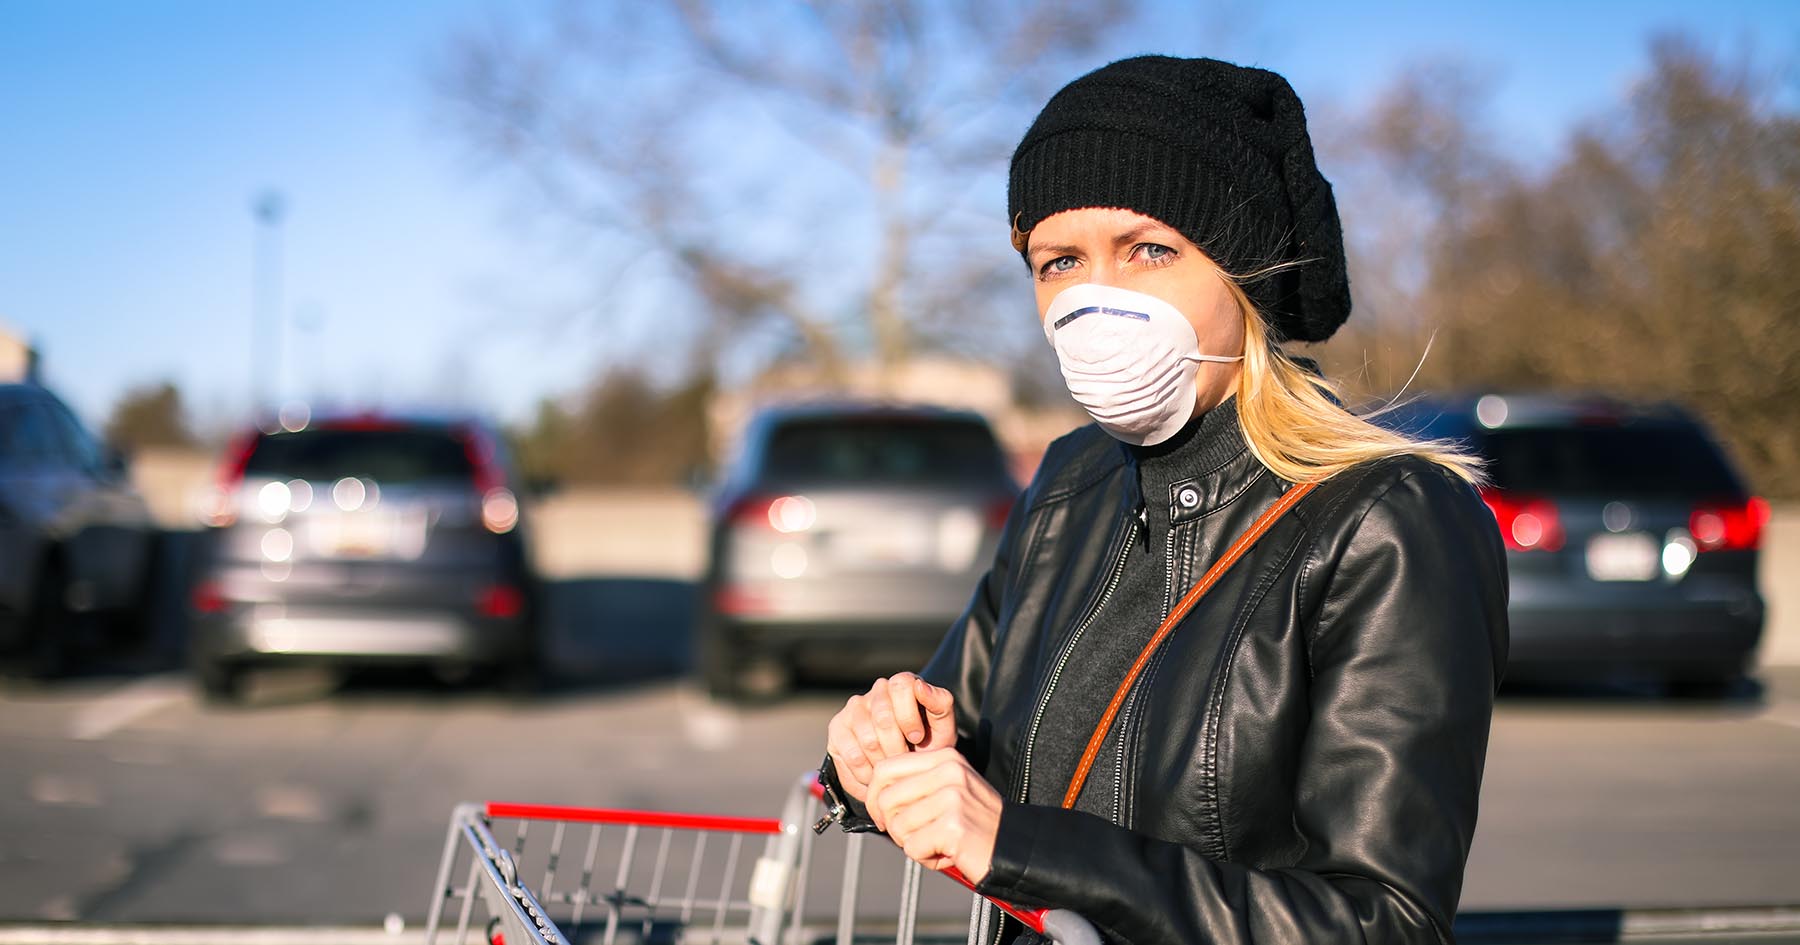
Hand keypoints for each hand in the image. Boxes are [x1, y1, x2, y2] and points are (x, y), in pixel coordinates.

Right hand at [826, 673, 955, 801]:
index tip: (918, 738)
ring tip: (892, 768)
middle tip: (904, 759)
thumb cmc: (929, 742)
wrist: (908, 764)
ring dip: (884, 763)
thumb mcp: (943, 726)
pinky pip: (851, 755)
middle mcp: (876, 690)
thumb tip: (919, 686)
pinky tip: (875, 775)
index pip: (900, 686)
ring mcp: (854, 708)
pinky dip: (867, 773)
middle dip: (898, 747)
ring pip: (867, 740)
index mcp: (902, 683)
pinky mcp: (838, 728)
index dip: (909, 717)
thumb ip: (940, 703)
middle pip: (883, 718)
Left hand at [865, 748, 1000, 883]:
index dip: (874, 797)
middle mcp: (948, 771)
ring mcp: (952, 797)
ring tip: (938, 843)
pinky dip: (925, 857)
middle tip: (913, 836)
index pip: (884, 769)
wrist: (1014, 846)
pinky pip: (913, 847)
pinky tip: (947, 853)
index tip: (885, 816)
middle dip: (892, 825)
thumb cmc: (974, 823)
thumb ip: (914, 785)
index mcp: (944, 757)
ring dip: (912, 844)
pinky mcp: (953, 826)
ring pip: (898, 825)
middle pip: (886, 798)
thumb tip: (873, 797)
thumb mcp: (947, 790)